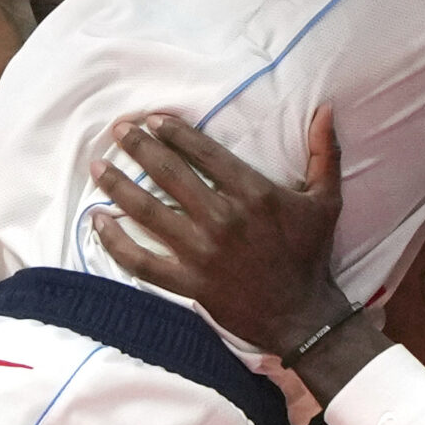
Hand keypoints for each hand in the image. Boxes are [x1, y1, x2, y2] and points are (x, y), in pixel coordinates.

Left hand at [91, 107, 343, 357]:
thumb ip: (324, 153)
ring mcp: (201, 252)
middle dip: (138, 147)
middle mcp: (223, 218)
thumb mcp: (327, 200)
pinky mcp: (188, 282)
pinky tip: (97, 223)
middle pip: (168, 173)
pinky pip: (142, 261)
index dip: (174, 132)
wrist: (302, 315)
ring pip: (148, 211)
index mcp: (253, 193)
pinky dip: (115, 243)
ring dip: (118, 185)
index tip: (153, 120)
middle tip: (118, 130)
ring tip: (99, 166)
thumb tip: (326, 109)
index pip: (204, 152)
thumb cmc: (311, 255)